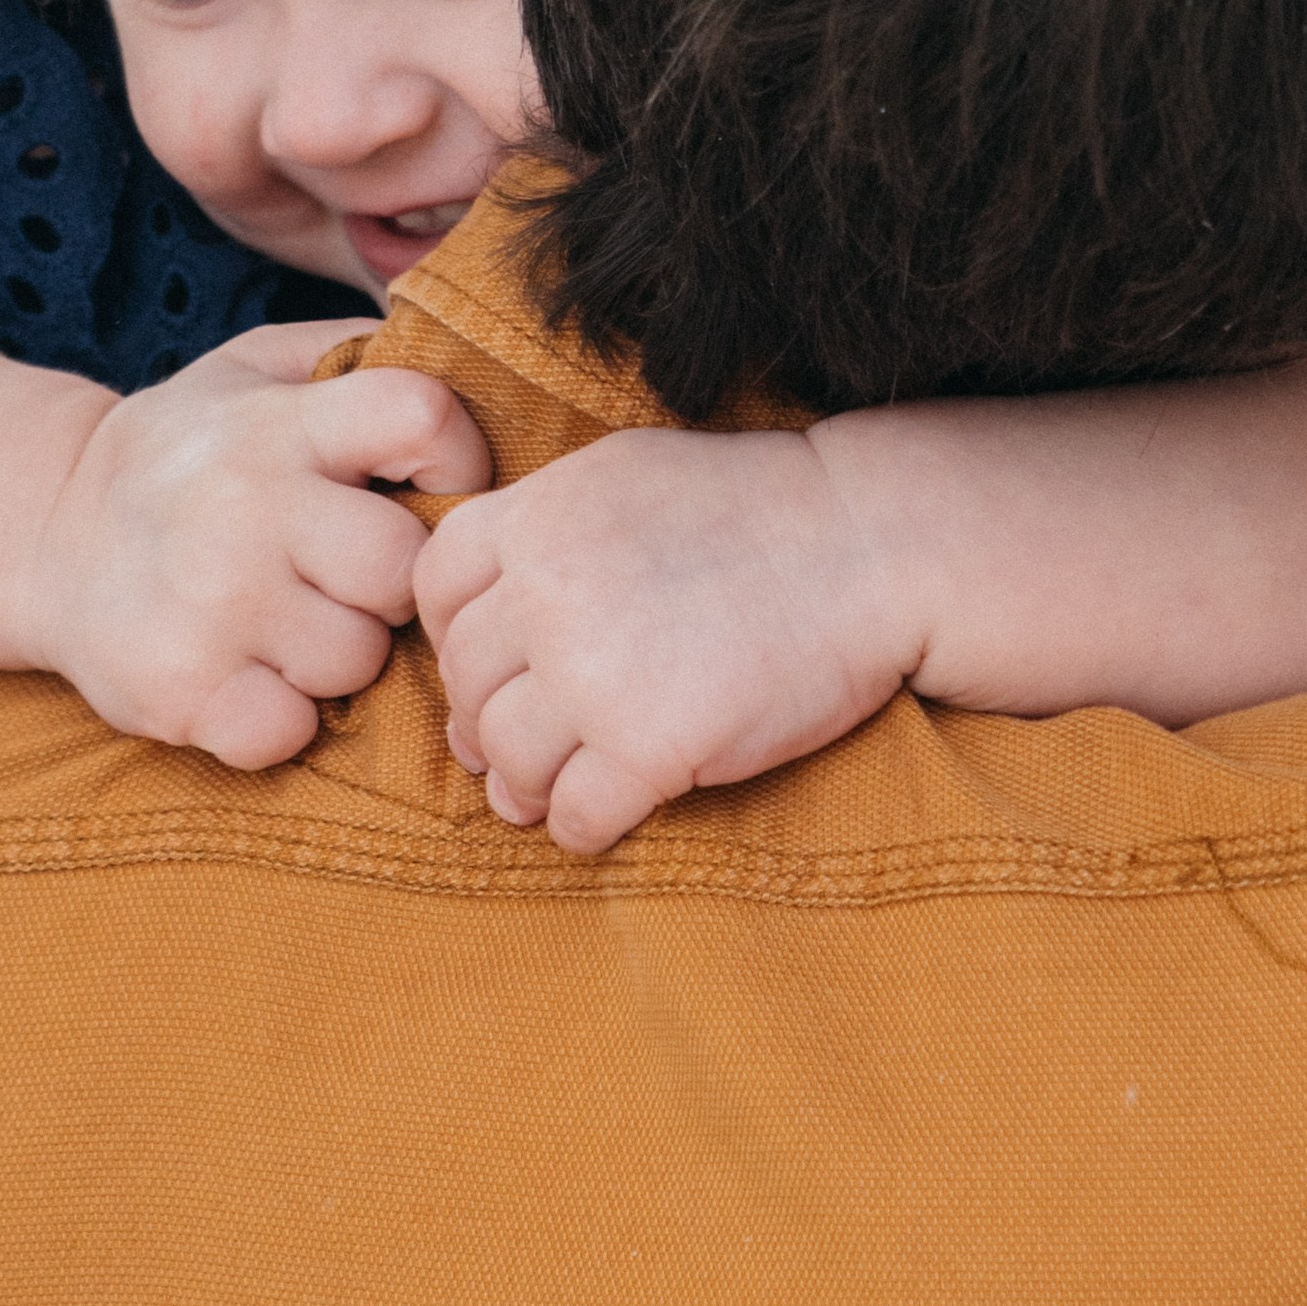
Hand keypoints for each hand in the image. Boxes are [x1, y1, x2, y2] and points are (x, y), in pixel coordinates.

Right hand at [22, 325, 490, 764]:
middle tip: (340, 573)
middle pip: (401, 569)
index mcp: (276, 422)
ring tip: (285, 621)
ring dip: (335, 653)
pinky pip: (289, 733)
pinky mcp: (177, 692)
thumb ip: (358, 354)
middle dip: (387, 581)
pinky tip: (247, 677)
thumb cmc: (188, 454)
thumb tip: (473, 354)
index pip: (422, 419)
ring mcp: (209, 606)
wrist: (48, 536)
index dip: (454, 455)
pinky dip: (277, 719)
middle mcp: (242, 508)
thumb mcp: (254, 366)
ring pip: (357, 659)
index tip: (423, 482)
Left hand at [412, 425, 923, 854]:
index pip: (435, 587)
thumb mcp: (625, 477)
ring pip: (506, 759)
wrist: (872, 545)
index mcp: (537, 517)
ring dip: (522, 787)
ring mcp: (592, 675)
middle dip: (484, 722)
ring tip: (549, 792)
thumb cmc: (759, 509)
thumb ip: (547, 526)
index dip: (453, 635)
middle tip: (516, 748)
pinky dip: (580, 828)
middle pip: (465, 682)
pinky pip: (575, 815)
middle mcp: (547, 593)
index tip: (492, 664)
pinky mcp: (648, 749)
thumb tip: (489, 608)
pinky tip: (605, 818)